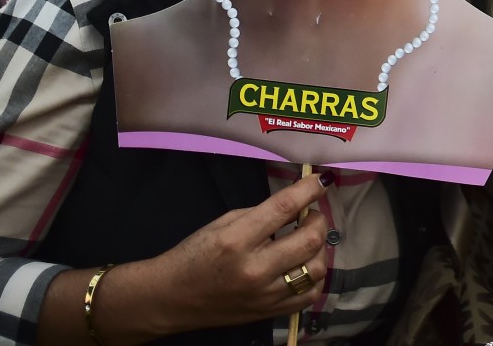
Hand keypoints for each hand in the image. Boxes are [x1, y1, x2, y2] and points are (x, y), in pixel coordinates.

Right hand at [146, 170, 331, 330]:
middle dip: (318, 219)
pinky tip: (303, 266)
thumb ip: (262, 213)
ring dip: (319, 248)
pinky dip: (314, 277)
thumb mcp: (224, 223)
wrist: (170, 299)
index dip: (309, 190)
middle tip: (310, 214)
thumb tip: (297, 203)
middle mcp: (255, 270)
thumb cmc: (195, 255)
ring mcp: (265, 295)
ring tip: (306, 240)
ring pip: (317, 269)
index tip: (322, 180)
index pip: (284, 208)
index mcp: (237, 240)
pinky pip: (309, 295)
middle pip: (310, 240)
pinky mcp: (270, 313)